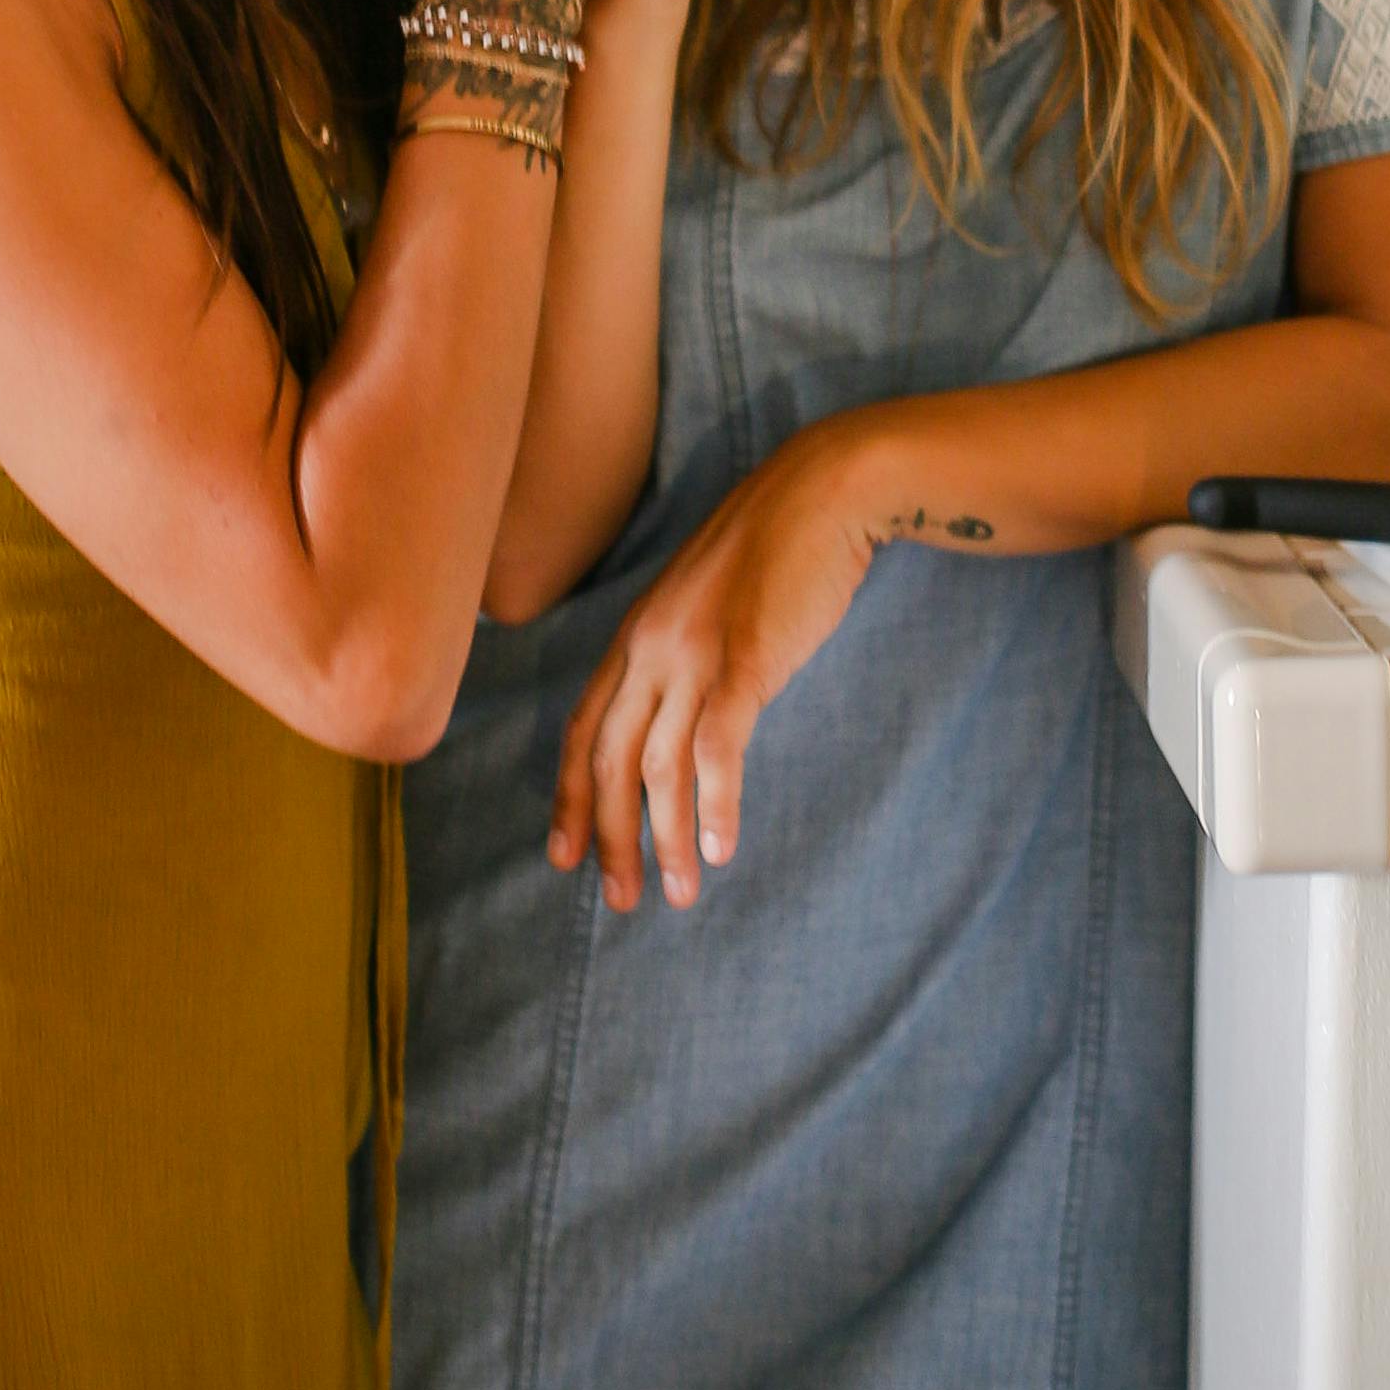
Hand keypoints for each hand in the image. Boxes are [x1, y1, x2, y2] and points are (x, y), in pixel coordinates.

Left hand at [549, 417, 884, 911]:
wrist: (826, 490)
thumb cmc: (777, 550)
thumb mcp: (707, 602)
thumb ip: (684, 654)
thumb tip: (682, 715)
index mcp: (636, 634)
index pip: (583, 728)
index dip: (569, 796)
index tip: (563, 856)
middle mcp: (651, 646)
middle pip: (609, 760)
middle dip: (611, 837)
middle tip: (623, 899)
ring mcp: (695, 651)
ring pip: (659, 766)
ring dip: (665, 838)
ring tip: (678, 893)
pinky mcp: (747, 658)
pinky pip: (718, 746)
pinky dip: (715, 803)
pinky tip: (720, 847)